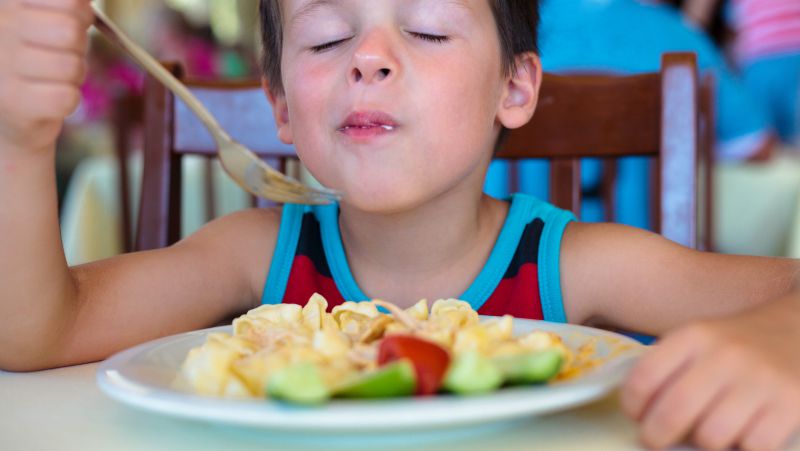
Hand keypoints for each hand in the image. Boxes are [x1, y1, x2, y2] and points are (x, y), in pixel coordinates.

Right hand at [0, 0, 92, 152]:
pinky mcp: (14, 102)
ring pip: (72, 66)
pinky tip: (49, 99)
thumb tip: (87, 1)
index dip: (79, 14)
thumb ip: (69, 7)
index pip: (68, 1)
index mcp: (9, 5)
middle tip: (63, 56)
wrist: (9, 113)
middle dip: (78, 48)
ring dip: (74, 77)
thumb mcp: (49, 23)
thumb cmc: (36, 60)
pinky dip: (69, 101)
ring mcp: (2, 66)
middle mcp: (0, 28)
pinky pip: (67, 97)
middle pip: (70, 31)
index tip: (69, 23)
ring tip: (54, 78)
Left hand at [621, 295, 799, 449]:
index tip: (636, 416)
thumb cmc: (736, 345)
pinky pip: (751, 447)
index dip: (632, 405)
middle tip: (655, 440)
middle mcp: (725, 355)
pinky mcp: (790, 404)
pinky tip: (741, 434)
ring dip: (703, 443)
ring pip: (711, 436)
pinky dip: (742, 448)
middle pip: (674, 411)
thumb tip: (641, 414)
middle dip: (656, 435)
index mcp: (694, 336)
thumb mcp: (698, 341)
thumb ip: (668, 368)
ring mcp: (760, 380)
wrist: (797, 331)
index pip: (645, 376)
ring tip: (707, 432)